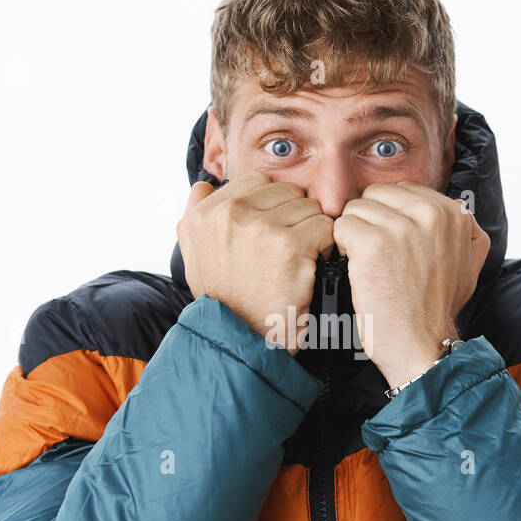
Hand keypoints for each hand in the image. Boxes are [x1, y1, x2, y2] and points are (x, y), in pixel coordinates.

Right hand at [176, 170, 334, 352]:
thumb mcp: (194, 255)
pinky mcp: (291, 245)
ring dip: (311, 231)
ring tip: (299, 258)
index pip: (257, 181)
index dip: (271, 205)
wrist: (243, 338)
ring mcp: (261, 228)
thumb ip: (195, 215)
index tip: (272, 231)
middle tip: (288, 248)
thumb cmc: (224, 300)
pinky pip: (324, 226)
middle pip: (287, 191)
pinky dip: (325, 246)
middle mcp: (230, 214)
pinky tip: (311, 265)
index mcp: (206, 214)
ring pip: (309, 207)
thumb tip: (204, 186)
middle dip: (294, 216)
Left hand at [333, 181, 488, 386]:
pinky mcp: (372, 244)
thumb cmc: (437, 309)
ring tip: (370, 265)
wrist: (423, 344)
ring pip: (355, 209)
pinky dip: (342, 249)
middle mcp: (430, 213)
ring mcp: (401, 227)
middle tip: (380, 257)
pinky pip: (341, 227)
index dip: (389, 217)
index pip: (401, 190)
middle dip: (370, 222)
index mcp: (452, 213)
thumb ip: (465, 231)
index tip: (396, 247)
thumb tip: (457, 205)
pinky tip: (358, 270)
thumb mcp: (468, 264)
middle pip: (375, 195)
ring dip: (354, 236)